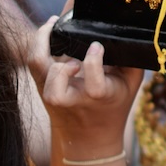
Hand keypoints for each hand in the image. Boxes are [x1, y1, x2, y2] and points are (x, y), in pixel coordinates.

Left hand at [37, 23, 142, 159]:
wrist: (90, 138)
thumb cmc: (115, 104)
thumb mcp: (131, 84)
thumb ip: (132, 59)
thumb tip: (125, 31)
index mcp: (99, 97)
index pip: (93, 84)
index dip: (93, 61)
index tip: (97, 46)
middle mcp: (73, 98)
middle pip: (56, 80)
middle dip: (62, 60)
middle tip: (65, 30)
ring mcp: (54, 95)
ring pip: (39, 70)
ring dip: (43, 48)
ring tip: (53, 28)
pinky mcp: (42, 90)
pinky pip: (33, 65)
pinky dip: (37, 47)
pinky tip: (47, 33)